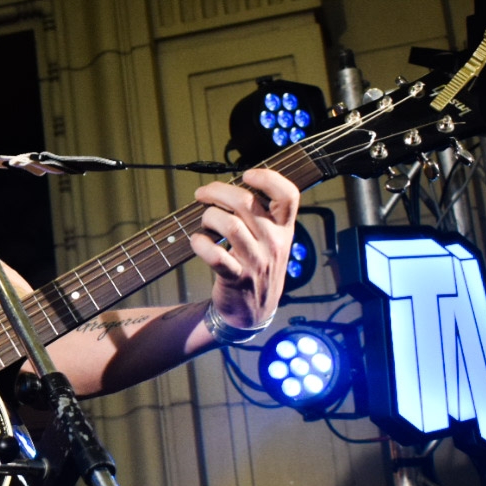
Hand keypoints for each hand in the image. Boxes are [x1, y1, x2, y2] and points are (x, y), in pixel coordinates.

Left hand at [191, 168, 299, 331]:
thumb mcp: (271, 240)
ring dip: (208, 217)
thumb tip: (228, 187)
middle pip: (246, 201)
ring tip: (203, 222)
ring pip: (229, 224)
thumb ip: (260, 215)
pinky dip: (200, 244)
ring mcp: (256, 261)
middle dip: (217, 191)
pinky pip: (215, 255)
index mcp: (284, 229)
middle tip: (202, 194)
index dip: (268, 178)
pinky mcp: (237, 277)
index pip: (289, 196)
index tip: (246, 174)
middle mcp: (273, 242)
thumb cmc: (257, 266)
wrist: (254, 311)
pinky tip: (197, 241)